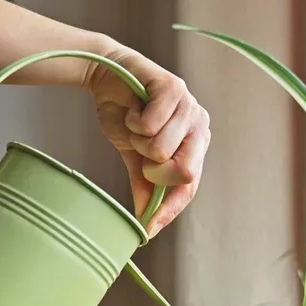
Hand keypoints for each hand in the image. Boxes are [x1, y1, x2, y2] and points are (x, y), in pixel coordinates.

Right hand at [83, 45, 210, 236]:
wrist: (105, 77)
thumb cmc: (126, 115)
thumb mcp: (135, 157)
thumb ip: (145, 186)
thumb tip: (145, 226)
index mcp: (196, 146)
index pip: (189, 186)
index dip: (169, 208)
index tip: (149, 227)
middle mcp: (200, 126)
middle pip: (184, 172)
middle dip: (155, 171)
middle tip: (141, 156)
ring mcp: (190, 106)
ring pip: (162, 149)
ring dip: (139, 141)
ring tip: (136, 124)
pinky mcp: (174, 88)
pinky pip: (152, 124)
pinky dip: (135, 121)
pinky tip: (135, 108)